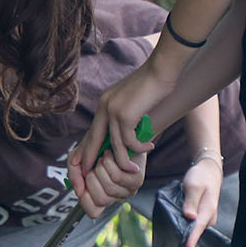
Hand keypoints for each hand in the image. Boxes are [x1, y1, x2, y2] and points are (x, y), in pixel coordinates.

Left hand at [72, 66, 168, 215]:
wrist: (161, 69)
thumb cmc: (152, 84)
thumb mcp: (132, 100)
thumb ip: (125, 114)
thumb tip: (125, 130)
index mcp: (105, 104)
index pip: (92, 132)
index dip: (88, 150)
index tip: (84, 165)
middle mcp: (104, 108)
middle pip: (94, 141)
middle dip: (91, 160)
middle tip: (91, 177)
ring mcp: (113, 112)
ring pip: (114, 146)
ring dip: (125, 160)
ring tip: (134, 169)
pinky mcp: (125, 115)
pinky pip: (129, 142)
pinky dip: (140, 148)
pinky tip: (150, 147)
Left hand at [179, 155, 223, 246]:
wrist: (208, 172)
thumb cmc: (201, 177)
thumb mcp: (193, 186)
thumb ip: (191, 201)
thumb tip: (190, 217)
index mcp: (208, 209)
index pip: (199, 226)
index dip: (193, 238)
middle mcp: (209, 217)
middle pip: (194, 230)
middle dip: (184, 233)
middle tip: (170, 228)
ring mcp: (205, 218)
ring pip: (192, 227)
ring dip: (183, 227)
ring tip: (172, 220)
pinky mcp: (201, 217)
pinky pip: (191, 224)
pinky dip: (184, 222)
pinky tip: (177, 219)